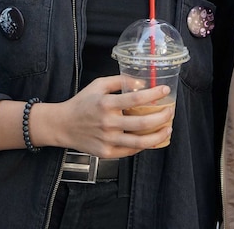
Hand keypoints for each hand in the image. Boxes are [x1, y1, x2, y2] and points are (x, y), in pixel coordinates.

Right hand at [43, 76, 173, 157]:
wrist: (62, 125)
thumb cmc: (82, 103)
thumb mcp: (98, 85)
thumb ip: (119, 81)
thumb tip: (141, 83)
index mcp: (106, 104)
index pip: (135, 99)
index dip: (153, 94)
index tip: (165, 90)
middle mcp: (107, 123)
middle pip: (142, 122)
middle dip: (162, 117)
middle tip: (170, 111)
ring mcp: (107, 140)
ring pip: (139, 142)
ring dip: (158, 135)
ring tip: (168, 128)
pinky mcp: (106, 153)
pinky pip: (130, 151)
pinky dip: (144, 145)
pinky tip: (152, 138)